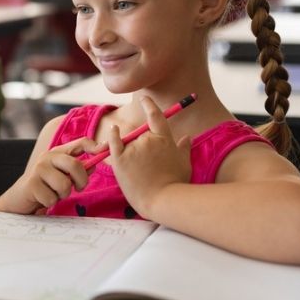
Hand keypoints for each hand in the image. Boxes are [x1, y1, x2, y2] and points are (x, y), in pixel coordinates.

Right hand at [14, 137, 104, 211]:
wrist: (20, 197)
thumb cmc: (46, 185)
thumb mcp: (63, 175)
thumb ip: (78, 170)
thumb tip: (95, 164)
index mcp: (58, 152)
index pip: (80, 143)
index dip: (94, 146)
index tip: (105, 150)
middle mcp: (48, 157)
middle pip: (75, 165)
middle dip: (81, 181)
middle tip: (78, 188)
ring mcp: (38, 169)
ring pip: (64, 185)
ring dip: (63, 195)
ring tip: (55, 193)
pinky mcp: (32, 184)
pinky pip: (52, 198)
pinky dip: (51, 202)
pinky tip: (43, 198)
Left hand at [107, 96, 191, 217]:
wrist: (162, 200)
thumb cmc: (176, 184)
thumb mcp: (184, 164)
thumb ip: (183, 149)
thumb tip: (187, 137)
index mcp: (164, 139)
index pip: (155, 116)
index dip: (149, 105)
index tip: (144, 98)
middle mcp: (147, 140)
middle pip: (141, 134)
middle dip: (143, 145)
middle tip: (148, 165)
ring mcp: (133, 149)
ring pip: (129, 142)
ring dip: (131, 149)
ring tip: (140, 171)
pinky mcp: (120, 159)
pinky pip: (114, 142)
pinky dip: (113, 135)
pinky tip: (114, 130)